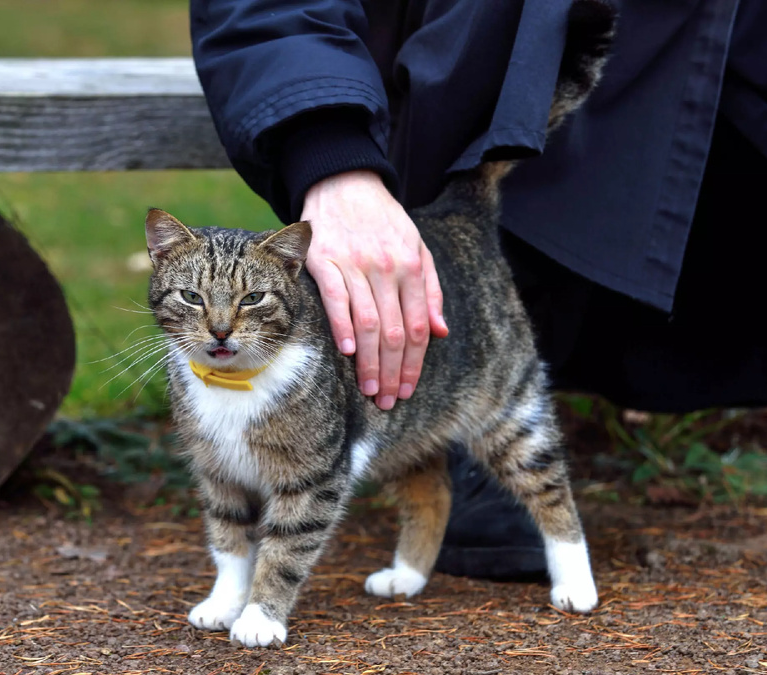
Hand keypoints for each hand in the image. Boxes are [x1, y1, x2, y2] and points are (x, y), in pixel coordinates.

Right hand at [300, 171, 448, 409]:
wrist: (345, 182)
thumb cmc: (383, 221)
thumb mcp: (418, 247)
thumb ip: (431, 290)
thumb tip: (441, 333)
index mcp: (413, 267)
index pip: (418, 327)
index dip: (415, 363)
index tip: (409, 389)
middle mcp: (387, 267)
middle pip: (395, 332)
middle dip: (393, 372)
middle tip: (389, 401)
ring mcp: (355, 264)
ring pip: (368, 323)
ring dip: (370, 362)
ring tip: (370, 390)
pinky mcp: (324, 260)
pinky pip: (336, 300)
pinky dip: (343, 328)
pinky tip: (348, 354)